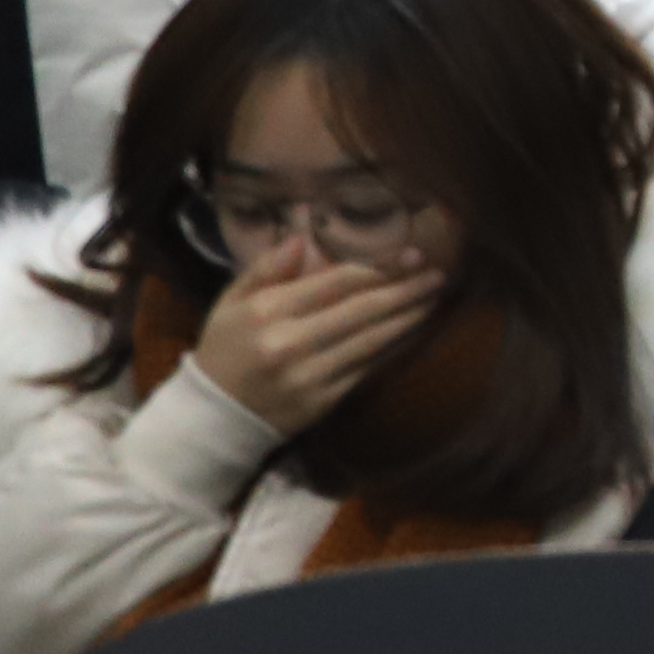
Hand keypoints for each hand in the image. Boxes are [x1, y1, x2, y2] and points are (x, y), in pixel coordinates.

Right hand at [189, 233, 442, 438]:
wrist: (215, 415)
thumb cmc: (226, 348)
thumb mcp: (231, 302)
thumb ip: (266, 268)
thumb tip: (302, 238)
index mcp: (267, 311)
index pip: (336, 282)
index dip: (379, 267)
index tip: (413, 254)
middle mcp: (291, 343)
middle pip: (362, 310)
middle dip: (405, 290)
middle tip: (438, 274)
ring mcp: (311, 375)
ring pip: (372, 340)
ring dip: (408, 317)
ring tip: (433, 298)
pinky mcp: (325, 401)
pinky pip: (369, 368)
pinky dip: (394, 346)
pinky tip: (412, 330)